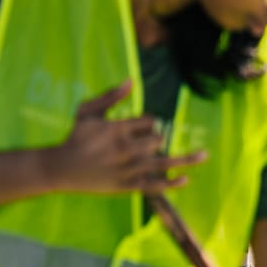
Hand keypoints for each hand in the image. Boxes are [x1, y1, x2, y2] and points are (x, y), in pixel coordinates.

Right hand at [50, 81, 206, 193]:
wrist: (61, 168)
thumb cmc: (76, 136)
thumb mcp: (88, 112)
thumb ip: (110, 96)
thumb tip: (132, 81)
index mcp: (118, 129)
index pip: (150, 122)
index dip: (149, 122)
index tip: (141, 125)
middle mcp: (126, 149)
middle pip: (158, 140)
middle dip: (157, 138)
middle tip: (144, 141)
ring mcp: (128, 169)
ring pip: (164, 162)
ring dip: (187, 159)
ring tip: (205, 155)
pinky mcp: (128, 186)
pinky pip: (155, 185)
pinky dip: (171, 183)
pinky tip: (186, 179)